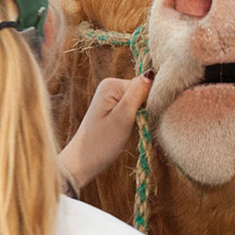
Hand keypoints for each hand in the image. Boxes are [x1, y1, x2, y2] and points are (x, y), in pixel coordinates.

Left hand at [60, 73, 152, 189]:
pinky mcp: (112, 108)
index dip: (150, 102)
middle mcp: (110, 86)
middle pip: (142, 91)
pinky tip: (129, 129)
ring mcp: (110, 97)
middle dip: (146, 108)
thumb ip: (138, 94)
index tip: (142, 119)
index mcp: (111, 85)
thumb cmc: (102, 143)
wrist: (82, 162)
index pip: (145, 84)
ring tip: (132, 129)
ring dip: (141, 115)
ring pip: (140, 101)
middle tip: (137, 126)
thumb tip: (151, 73)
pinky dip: (136, 119)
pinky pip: (133, 108)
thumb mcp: (123, 118)